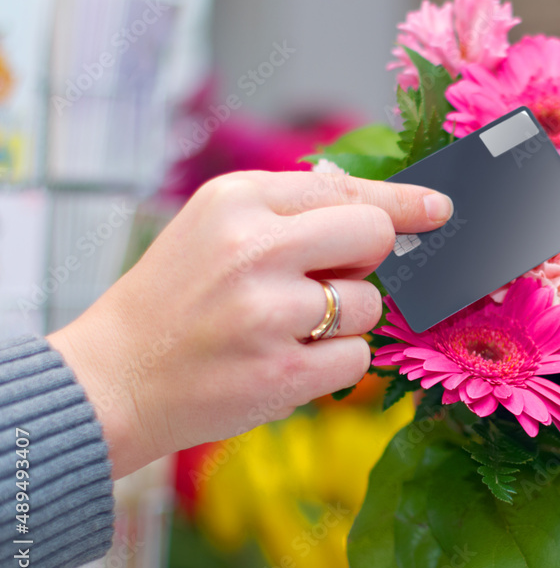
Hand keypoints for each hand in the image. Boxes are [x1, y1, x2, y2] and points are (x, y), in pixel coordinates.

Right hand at [47, 170, 452, 478]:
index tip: (440, 208)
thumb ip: (292, 210)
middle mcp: (253, 248)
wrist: (112, 379)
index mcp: (235, 200)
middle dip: (366, 260)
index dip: (401, 202)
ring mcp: (268, 314)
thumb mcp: (214, 226)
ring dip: (345, 319)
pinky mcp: (282, 372)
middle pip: (374, 236)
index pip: (346, 189)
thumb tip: (385, 209)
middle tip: (326, 279)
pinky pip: (358, 357)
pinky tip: (289, 360)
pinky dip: (336, 362)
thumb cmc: (174, 299)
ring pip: (370, 303)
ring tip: (285, 327)